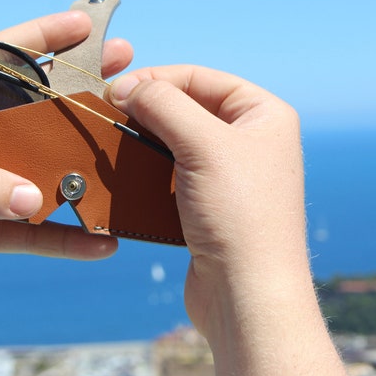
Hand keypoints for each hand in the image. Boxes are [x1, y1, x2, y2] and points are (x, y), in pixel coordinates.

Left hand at [0, 11, 129, 375]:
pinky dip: (63, 240)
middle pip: (29, 115)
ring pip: (37, 173)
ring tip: (124, 165)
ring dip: (79, 173)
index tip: (85, 26)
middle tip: (125, 82)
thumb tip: (34, 197)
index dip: (39, 40)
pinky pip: (30, 233)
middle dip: (77, 99)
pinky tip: (98, 243)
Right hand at [107, 65, 308, 339]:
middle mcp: (252, 141)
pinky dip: (148, 172)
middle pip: (188, 108)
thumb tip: (128, 87)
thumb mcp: (202, 145)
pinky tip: (127, 174)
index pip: (202, 78)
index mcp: (264, 115)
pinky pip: (173, 176)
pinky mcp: (211, 207)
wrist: (246, 297)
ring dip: (145, 142)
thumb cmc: (239, 217)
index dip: (157, 78)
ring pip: (176, 143)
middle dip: (148, 110)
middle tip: (111, 116)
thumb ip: (164, 104)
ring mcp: (232, 176)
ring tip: (116, 145)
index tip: (116, 91)